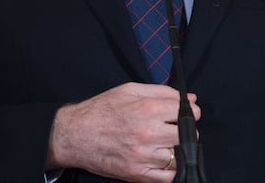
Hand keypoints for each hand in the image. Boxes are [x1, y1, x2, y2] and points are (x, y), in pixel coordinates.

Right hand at [47, 82, 200, 181]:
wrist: (75, 134)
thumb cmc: (101, 110)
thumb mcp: (129, 90)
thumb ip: (162, 92)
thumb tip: (190, 98)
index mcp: (147, 109)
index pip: (187, 112)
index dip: (189, 112)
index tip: (184, 114)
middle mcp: (148, 132)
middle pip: (188, 134)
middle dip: (184, 130)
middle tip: (173, 129)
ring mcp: (144, 155)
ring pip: (180, 155)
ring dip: (177, 149)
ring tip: (165, 143)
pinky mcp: (138, 174)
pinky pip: (168, 177)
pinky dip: (171, 170)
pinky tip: (163, 160)